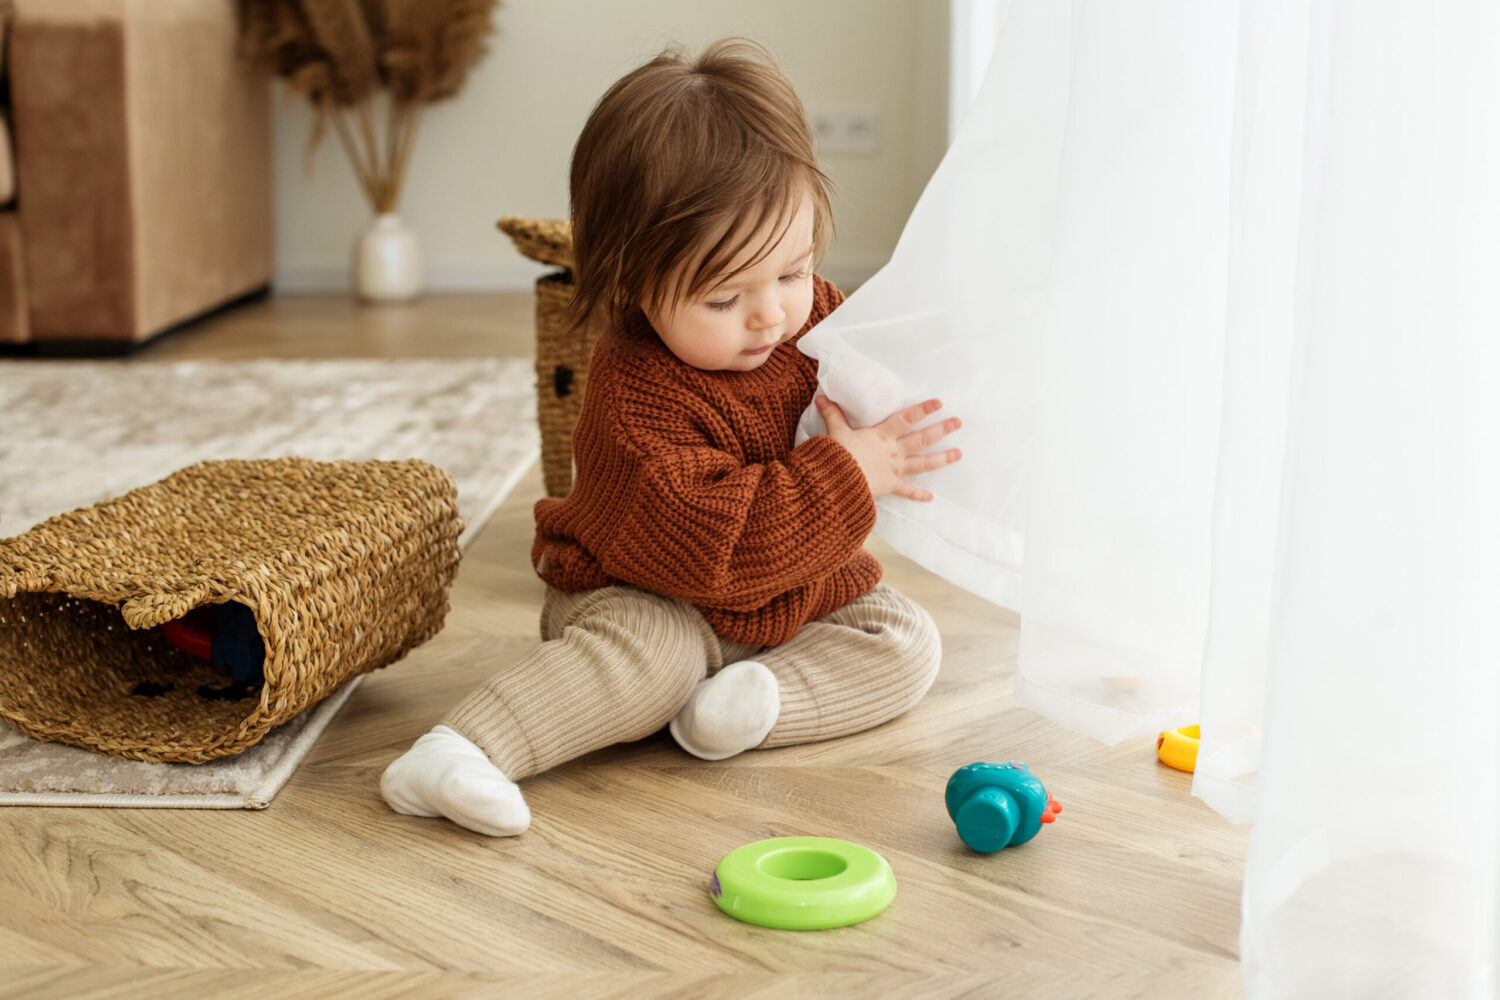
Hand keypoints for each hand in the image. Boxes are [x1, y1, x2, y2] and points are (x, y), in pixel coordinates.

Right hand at [814, 395, 961, 501]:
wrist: (836, 482)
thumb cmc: (836, 455)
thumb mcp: (834, 432)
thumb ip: (832, 415)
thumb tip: (822, 397)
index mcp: (881, 435)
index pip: (906, 418)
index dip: (922, 410)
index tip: (939, 403)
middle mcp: (893, 451)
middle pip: (921, 439)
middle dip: (941, 430)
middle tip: (958, 423)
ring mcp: (894, 469)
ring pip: (922, 463)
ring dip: (941, 458)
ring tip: (959, 454)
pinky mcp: (889, 486)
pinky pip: (906, 491)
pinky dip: (918, 495)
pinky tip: (930, 497)